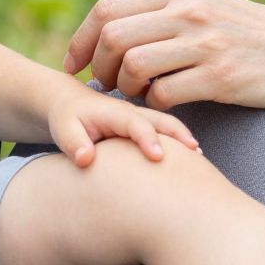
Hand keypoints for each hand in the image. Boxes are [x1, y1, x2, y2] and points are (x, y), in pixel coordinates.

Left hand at [46, 81, 200, 168]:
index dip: (146, 137)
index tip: (159, 156)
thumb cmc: (67, 118)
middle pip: (160, 120)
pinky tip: (194, 162)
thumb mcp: (63, 128)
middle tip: (197, 154)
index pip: (133, 122)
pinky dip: (181, 143)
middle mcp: (132, 112)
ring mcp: (141, 118)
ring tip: (202, 160)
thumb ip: (73, 143)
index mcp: (113, 111)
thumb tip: (85, 160)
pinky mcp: (145, 126)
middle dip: (178, 135)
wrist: (70, 102)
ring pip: (167, 125)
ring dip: (184, 139)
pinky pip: (166, 131)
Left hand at [62, 0, 264, 111]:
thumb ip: (166, 12)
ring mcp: (207, 44)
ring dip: (126, 89)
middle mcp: (190, 11)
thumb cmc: (254, 36)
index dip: (81, 40)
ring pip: (134, 67)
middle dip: (99, 68)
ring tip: (137, 96)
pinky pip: (164, 95)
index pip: (108, 9)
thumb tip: (113, 31)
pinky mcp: (221, 78)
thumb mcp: (209, 6)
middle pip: (114, 38)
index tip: (75, 65)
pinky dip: (153, 106)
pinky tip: (163, 107)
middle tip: (107, 86)